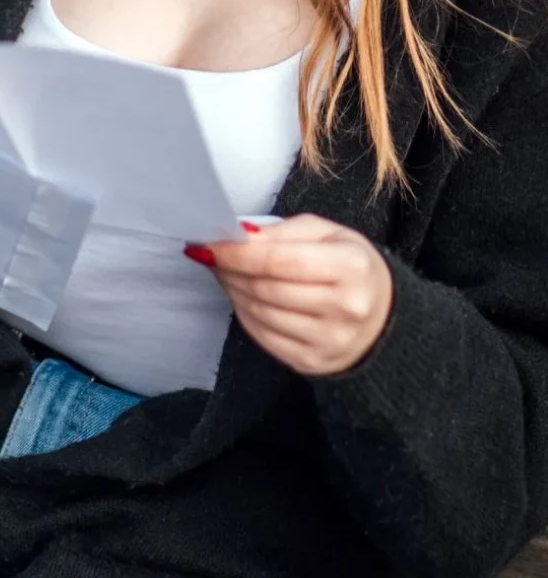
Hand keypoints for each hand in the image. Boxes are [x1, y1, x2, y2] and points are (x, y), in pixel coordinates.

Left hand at [183, 214, 393, 376]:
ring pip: (260, 312)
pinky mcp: (313, 362)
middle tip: (213, 255)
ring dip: (233, 290)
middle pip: (266, 288)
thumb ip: (282, 231)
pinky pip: (263, 336)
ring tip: (226, 273)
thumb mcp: (328, 234)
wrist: (384, 319)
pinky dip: (244, 314)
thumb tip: (239, 235)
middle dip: (230, 269)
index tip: (210, 243)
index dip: (237, 253)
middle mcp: (344, 307)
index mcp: (351, 266)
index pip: (279, 260)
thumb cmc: (350, 267)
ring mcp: (329, 340)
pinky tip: (242, 297)